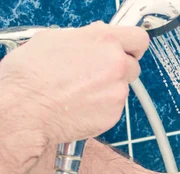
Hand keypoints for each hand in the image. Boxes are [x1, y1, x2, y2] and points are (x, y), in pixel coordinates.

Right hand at [0, 22, 148, 150]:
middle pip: (133, 65)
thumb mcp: (52, 40)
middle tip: (96, 74)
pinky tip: (80, 105)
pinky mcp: (115, 113)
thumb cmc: (30, 76)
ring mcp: (118, 90)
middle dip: (118, 69)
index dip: (132, 45)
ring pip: (122, 87)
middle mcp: (116, 64)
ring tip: (80, 92)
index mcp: (103, 40)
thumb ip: (84, 38)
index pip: (138, 38)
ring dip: (108, 89)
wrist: (26, 110)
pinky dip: (102, 107)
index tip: (128, 51)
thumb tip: (94, 38)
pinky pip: (114, 107)